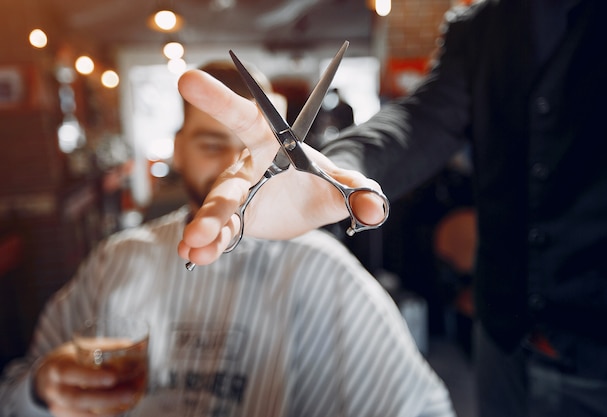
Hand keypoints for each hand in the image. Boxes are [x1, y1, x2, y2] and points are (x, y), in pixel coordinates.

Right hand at [34, 343, 137, 416]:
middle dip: (107, 398)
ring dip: (110, 410)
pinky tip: (122, 409)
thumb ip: (107, 348)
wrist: (45, 379)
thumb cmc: (69, 360)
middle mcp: (55, 391)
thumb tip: (141, 348)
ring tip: (131, 400)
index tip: (113, 377)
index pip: (70, 374)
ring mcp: (59, 408)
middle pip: (78, 400)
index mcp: (57, 370)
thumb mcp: (81, 349)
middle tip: (131, 393)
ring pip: (83, 415)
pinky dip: (105, 416)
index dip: (91, 377)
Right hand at [176, 69, 385, 265]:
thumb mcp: (342, 186)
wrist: (310, 203)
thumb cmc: (322, 183)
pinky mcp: (237, 220)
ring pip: (219, 213)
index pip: (245, 118)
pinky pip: (222, 233)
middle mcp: (248, 169)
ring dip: (206, 230)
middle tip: (197, 229)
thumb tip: (376, 208)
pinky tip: (194, 256)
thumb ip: (357, 191)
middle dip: (214, 207)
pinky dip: (208, 245)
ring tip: (193, 249)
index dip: (220, 100)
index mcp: (271, 145)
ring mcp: (238, 196)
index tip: (189, 80)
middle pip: (228, 185)